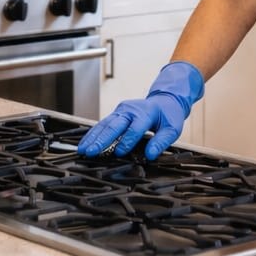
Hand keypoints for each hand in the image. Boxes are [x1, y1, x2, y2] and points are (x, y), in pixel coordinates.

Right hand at [77, 61, 203, 159]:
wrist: (164, 99)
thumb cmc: (168, 116)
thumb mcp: (173, 129)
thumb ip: (161, 142)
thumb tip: (150, 155)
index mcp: (145, 113)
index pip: (135, 129)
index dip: (127, 141)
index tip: (119, 153)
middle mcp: (130, 110)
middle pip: (114, 126)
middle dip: (101, 140)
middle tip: (91, 152)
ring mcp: (121, 111)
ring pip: (104, 124)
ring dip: (93, 137)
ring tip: (83, 149)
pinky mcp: (116, 114)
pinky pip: (103, 124)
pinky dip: (93, 134)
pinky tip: (84, 143)